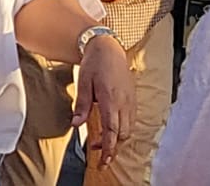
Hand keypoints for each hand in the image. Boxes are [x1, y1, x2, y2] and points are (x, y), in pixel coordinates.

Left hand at [72, 36, 135, 168]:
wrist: (108, 48)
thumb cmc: (94, 64)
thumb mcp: (83, 83)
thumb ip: (81, 106)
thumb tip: (76, 125)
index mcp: (110, 100)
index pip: (112, 131)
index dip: (108, 149)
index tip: (103, 161)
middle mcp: (124, 103)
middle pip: (122, 135)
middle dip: (111, 147)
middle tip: (96, 152)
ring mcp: (130, 101)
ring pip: (128, 129)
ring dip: (116, 139)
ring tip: (101, 142)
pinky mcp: (132, 99)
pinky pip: (131, 121)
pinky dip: (122, 130)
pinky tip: (112, 129)